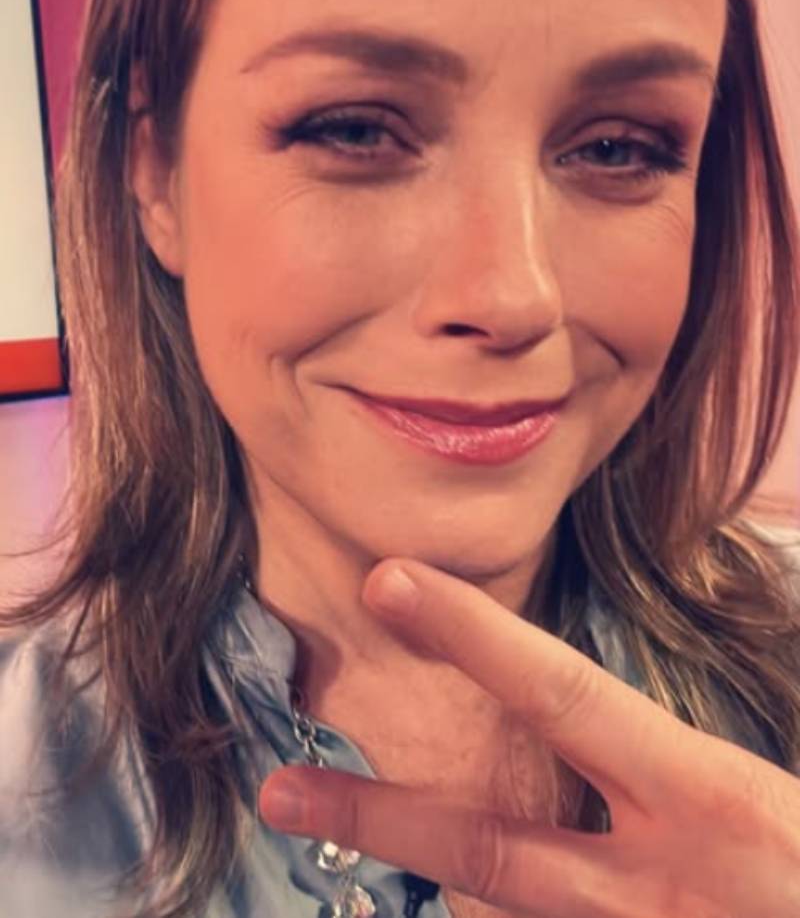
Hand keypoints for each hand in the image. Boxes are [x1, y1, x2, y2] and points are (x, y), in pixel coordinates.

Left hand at [258, 558, 799, 916]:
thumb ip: (680, 773)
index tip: (389, 582)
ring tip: (346, 834)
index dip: (473, 637)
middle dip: (382, 817)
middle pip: (493, 850)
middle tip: (279, 791)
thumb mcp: (765, 802)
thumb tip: (596, 739)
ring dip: (437, 892)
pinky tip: (467, 905)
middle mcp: (660, 890)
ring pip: (506, 917)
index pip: (565, 697)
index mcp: (707, 800)